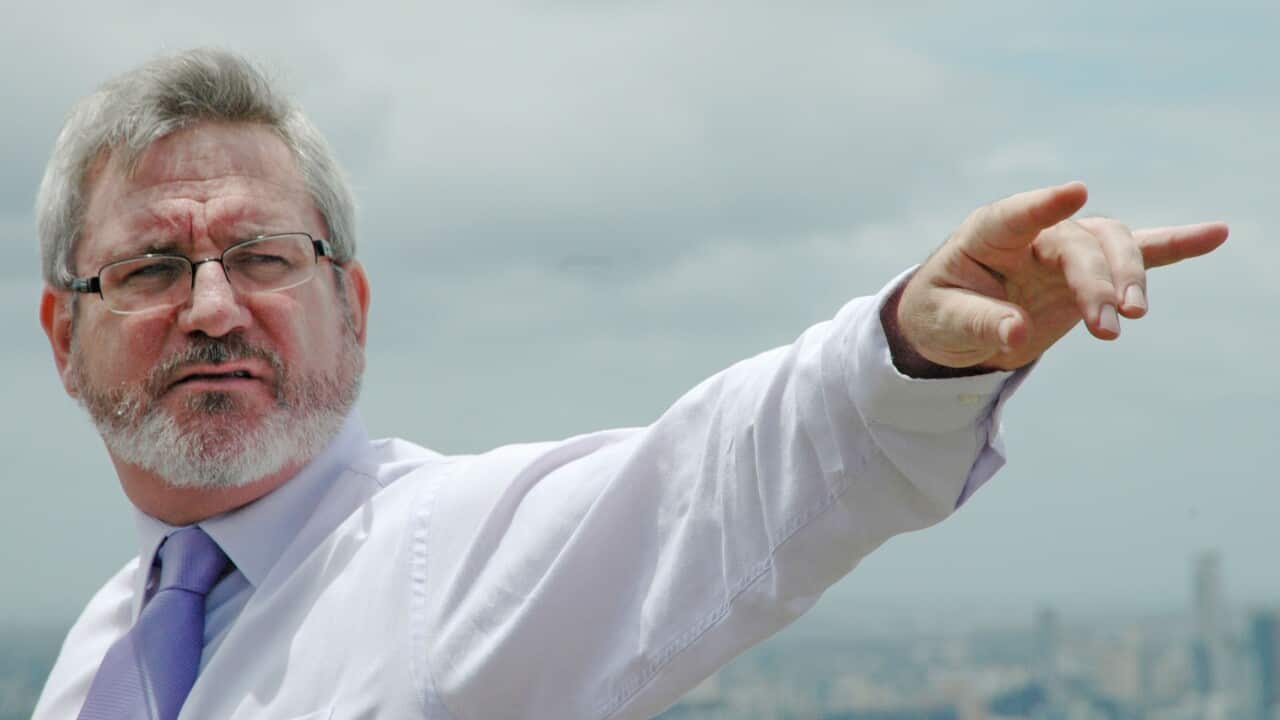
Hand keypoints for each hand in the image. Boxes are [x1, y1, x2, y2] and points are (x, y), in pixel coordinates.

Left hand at [891, 182, 1227, 372]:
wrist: (955, 322)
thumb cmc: (941, 312)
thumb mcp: (944, 323)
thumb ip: (980, 323)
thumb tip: (1015, 332)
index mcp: (989, 235)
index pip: (1017, 215)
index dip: (1044, 204)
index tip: (1075, 193)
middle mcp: (1035, 233)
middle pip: (1079, 244)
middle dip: (1098, 282)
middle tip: (1108, 325)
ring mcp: (1066, 248)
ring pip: (1112, 245)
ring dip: (1129, 278)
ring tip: (1130, 318)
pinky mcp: (1091, 271)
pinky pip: (1137, 250)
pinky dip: (1175, 244)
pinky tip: (1216, 234)